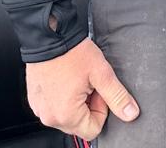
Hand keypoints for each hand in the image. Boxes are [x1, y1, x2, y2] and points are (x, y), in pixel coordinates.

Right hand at [24, 38, 138, 137]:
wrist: (49, 37)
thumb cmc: (72, 53)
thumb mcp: (102, 73)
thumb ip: (117, 96)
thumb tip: (130, 114)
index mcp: (66, 115)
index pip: (93, 130)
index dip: (101, 110)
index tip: (99, 91)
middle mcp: (49, 117)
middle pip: (79, 124)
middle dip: (89, 107)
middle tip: (89, 84)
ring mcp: (40, 109)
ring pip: (67, 117)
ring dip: (76, 103)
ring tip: (77, 80)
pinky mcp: (35, 100)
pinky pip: (54, 108)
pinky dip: (62, 98)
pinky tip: (66, 80)